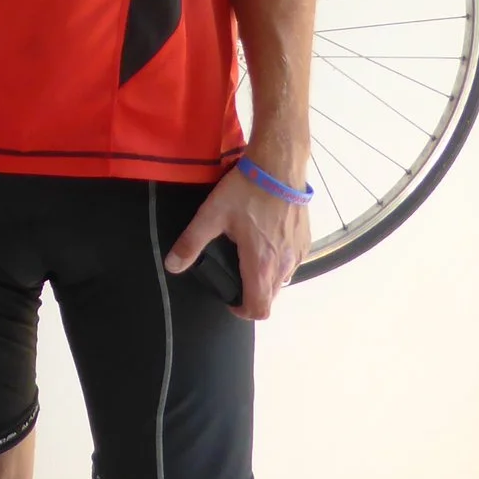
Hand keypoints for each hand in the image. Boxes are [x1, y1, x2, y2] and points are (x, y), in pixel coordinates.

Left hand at [162, 158, 309, 319]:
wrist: (279, 166)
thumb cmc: (246, 191)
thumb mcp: (211, 215)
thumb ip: (191, 242)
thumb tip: (172, 266)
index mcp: (261, 264)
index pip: (259, 309)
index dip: (242, 312)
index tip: (230, 300)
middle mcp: (284, 265)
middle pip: (271, 298)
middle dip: (253, 296)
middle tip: (235, 276)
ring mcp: (298, 253)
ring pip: (283, 281)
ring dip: (266, 280)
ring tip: (248, 259)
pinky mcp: (306, 240)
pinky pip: (292, 264)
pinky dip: (279, 263)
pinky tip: (266, 243)